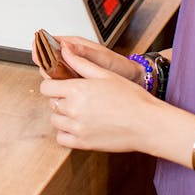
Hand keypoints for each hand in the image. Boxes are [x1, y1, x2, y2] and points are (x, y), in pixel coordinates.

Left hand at [38, 45, 159, 152]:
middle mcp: (73, 110)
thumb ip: (80, 63)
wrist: (148, 124)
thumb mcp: (105, 74)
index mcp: (76, 90)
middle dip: (60, 99)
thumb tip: (64, 51)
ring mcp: (77, 128)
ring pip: (55, 120)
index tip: (60, 85)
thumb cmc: (132, 98)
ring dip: (62, 115)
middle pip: (51, 103)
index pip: (46, 87)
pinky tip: (78, 126)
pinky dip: (66, 133)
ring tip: (78, 112)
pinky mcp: (83, 143)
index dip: (52, 85)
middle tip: (75, 98)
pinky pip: (62, 139)